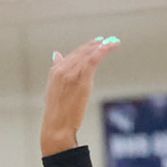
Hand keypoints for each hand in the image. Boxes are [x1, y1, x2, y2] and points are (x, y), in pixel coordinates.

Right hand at [39, 37, 119, 155]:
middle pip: (82, 52)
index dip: (87, 47)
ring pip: (88, 54)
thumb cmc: (57, 112)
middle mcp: (62, 70)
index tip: (98, 43)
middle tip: (109, 40)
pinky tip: (110, 47)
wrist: (57, 126)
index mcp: (55, 71)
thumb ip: (57, 70)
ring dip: (102, 46)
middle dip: (96, 44)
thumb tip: (57, 54)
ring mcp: (72, 74)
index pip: (73, 54)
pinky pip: (93, 60)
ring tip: (113, 43)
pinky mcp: (82, 80)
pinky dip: (102, 51)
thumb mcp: (53, 89)